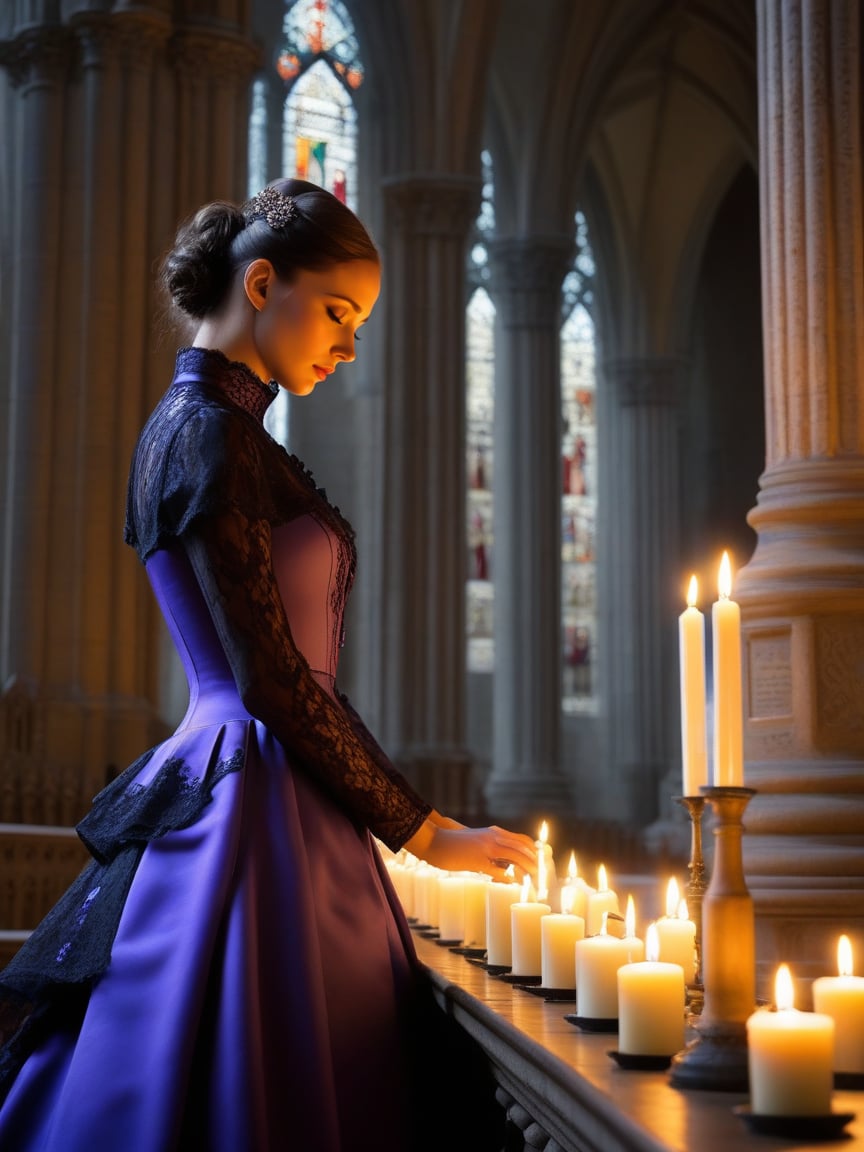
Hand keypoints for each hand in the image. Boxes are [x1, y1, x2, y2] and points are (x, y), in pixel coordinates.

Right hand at [405, 818, 536, 882]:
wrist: (435, 841)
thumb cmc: (454, 844)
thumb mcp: (476, 842)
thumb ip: (490, 850)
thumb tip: (503, 868)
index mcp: (494, 832)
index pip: (522, 840)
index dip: (534, 852)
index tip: (541, 863)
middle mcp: (493, 837)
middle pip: (523, 848)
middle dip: (535, 862)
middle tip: (541, 876)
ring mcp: (486, 848)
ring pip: (516, 857)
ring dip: (527, 870)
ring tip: (532, 882)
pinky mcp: (478, 860)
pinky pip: (499, 871)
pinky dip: (508, 878)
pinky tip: (512, 884)